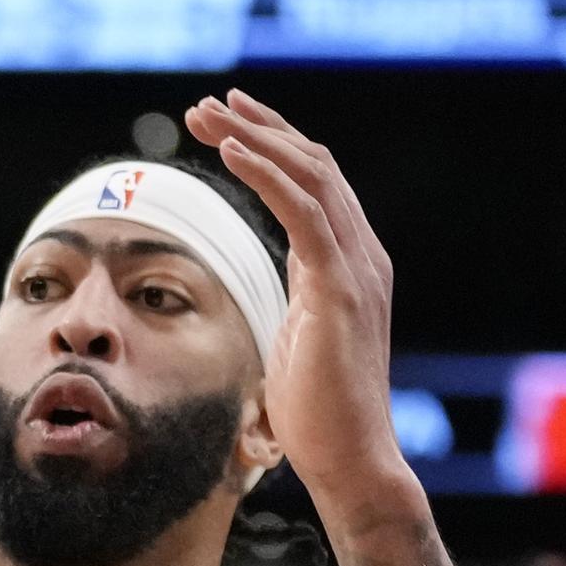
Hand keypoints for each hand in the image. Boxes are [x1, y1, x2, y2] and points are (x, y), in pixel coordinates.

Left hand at [183, 90, 411, 503]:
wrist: (351, 459)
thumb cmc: (318, 415)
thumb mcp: (298, 340)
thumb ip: (295, 301)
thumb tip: (276, 286)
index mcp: (349, 265)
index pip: (314, 184)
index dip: (271, 147)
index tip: (224, 125)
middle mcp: (361, 255)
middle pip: (311, 165)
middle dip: (257, 128)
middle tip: (205, 106)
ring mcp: (355, 268)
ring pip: (308, 175)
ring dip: (253, 138)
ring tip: (207, 115)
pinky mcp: (339, 289)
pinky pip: (303, 212)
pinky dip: (266, 174)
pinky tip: (231, 152)